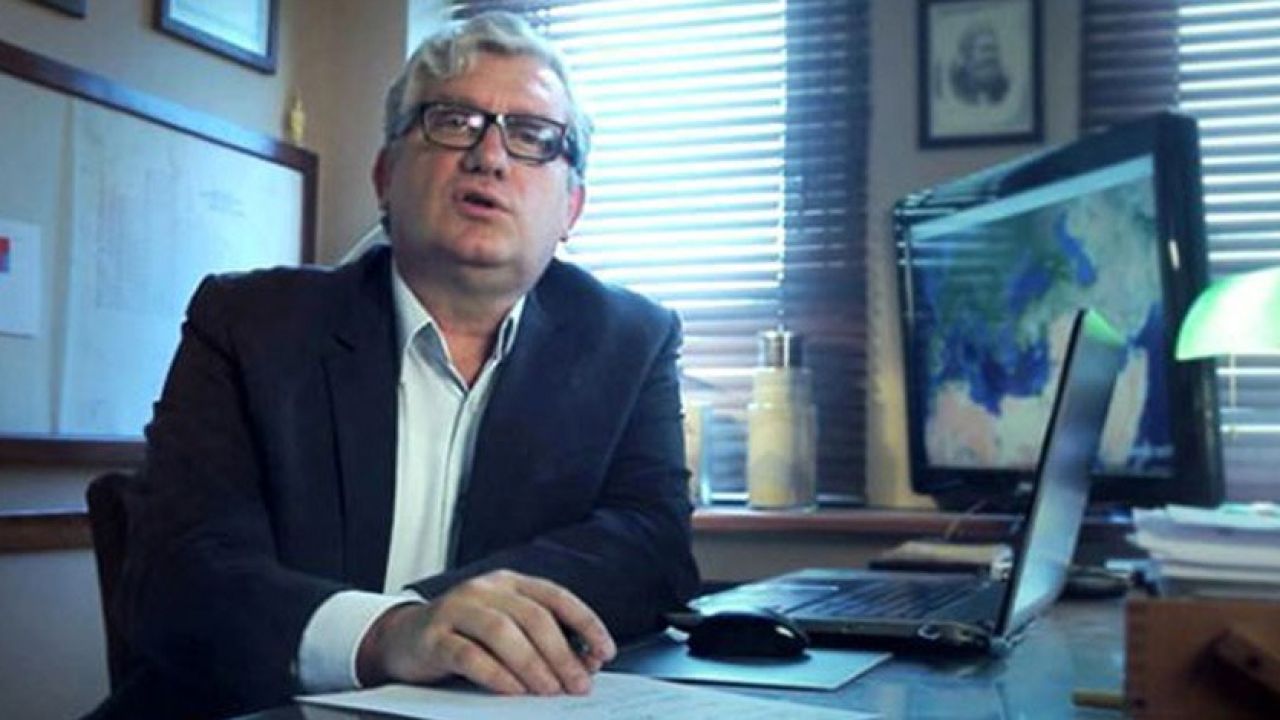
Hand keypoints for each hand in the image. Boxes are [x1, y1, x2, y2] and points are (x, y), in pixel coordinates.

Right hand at [357, 569, 616, 695]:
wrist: (402, 639)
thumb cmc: (464, 637)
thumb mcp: (504, 631)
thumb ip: (539, 641)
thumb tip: (585, 664)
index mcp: (509, 583)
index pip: (556, 597)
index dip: (586, 623)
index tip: (605, 651)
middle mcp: (484, 589)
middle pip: (533, 617)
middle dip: (562, 654)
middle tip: (578, 684)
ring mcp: (456, 608)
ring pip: (502, 632)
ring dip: (532, 664)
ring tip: (549, 691)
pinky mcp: (433, 636)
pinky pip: (468, 654)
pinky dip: (496, 674)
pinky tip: (513, 692)